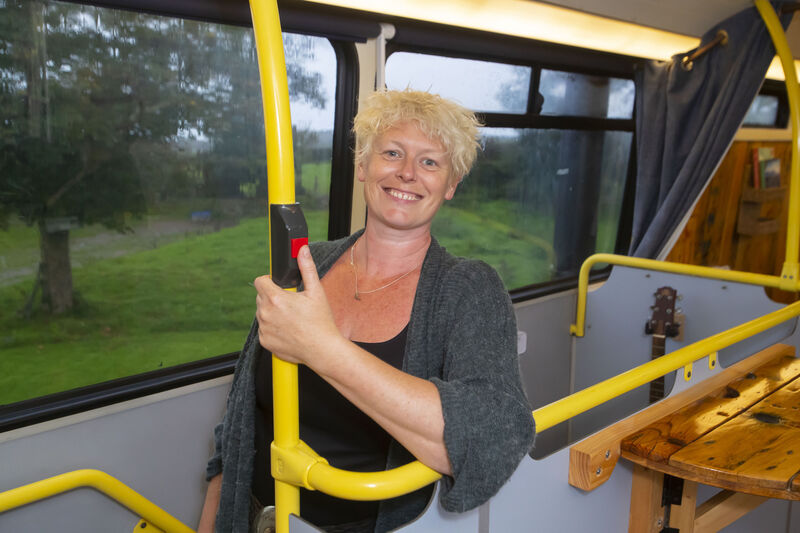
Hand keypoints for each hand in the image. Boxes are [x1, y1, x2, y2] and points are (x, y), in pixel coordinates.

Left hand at [254, 245, 341, 366]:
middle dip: (272, 297)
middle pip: (261, 297)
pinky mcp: (264, 341)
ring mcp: (264, 329)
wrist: (322, 349)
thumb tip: (302, 250)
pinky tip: (288, 330)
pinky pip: (264, 329)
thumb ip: (307, 268)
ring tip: (291, 318)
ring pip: (262, 313)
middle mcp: (265, 313)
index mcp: (275, 298)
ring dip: (272, 312)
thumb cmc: (321, 321)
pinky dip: (272, 328)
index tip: (278, 285)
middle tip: (291, 303)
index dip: (269, 280)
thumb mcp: (316, 291)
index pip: (259, 281)